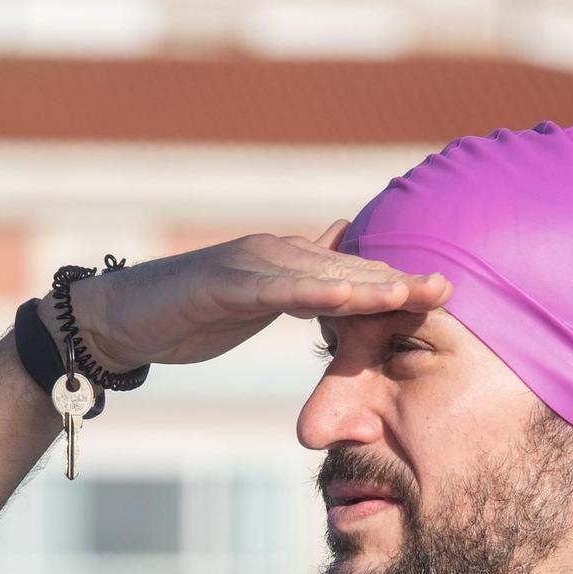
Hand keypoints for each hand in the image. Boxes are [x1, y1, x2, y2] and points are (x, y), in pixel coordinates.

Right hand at [59, 223, 450, 370]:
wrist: (121, 319)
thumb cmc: (190, 313)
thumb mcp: (257, 302)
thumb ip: (299, 287)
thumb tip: (341, 257)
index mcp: (287, 264)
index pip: (353, 275)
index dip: (399, 283)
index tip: (448, 293)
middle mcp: (273, 254)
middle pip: (347, 268)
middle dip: (399, 279)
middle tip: (451, 288)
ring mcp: (247, 266)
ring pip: (317, 275)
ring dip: (367, 284)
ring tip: (413, 294)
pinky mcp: (219, 284)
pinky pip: (272, 290)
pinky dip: (309, 294)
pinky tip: (344, 301)